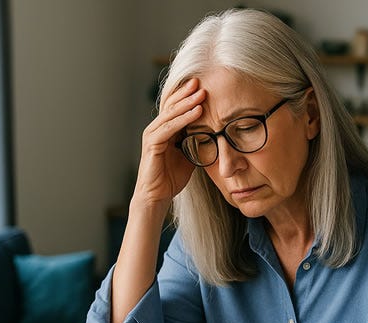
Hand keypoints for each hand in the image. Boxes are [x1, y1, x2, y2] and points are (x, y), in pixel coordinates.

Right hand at [133, 78, 205, 208]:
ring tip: (202, 93)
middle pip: (171, 105)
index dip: (187, 96)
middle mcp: (156, 129)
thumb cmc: (171, 177)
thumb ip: (196, 142)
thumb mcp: (189, 155)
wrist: (157, 196)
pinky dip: (184, 118)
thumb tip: (215, 133)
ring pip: (171, 113)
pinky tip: (197, 112)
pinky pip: (169, 127)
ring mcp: (153, 135)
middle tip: (201, 81)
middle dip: (186, 93)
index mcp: (164, 130)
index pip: (175, 107)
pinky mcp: (152, 144)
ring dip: (187, 102)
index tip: (203, 85)